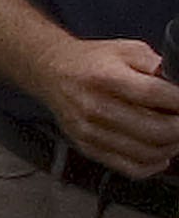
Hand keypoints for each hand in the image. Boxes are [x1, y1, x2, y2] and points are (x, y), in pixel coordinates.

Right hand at [35, 35, 178, 181]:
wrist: (51, 72)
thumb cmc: (91, 62)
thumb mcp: (127, 50)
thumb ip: (156, 65)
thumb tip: (178, 86)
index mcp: (105, 77)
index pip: (154, 95)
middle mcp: (94, 106)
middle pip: (155, 130)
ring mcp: (89, 131)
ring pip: (147, 153)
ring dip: (172, 147)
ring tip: (175, 135)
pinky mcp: (88, 147)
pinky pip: (130, 168)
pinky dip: (154, 164)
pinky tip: (160, 153)